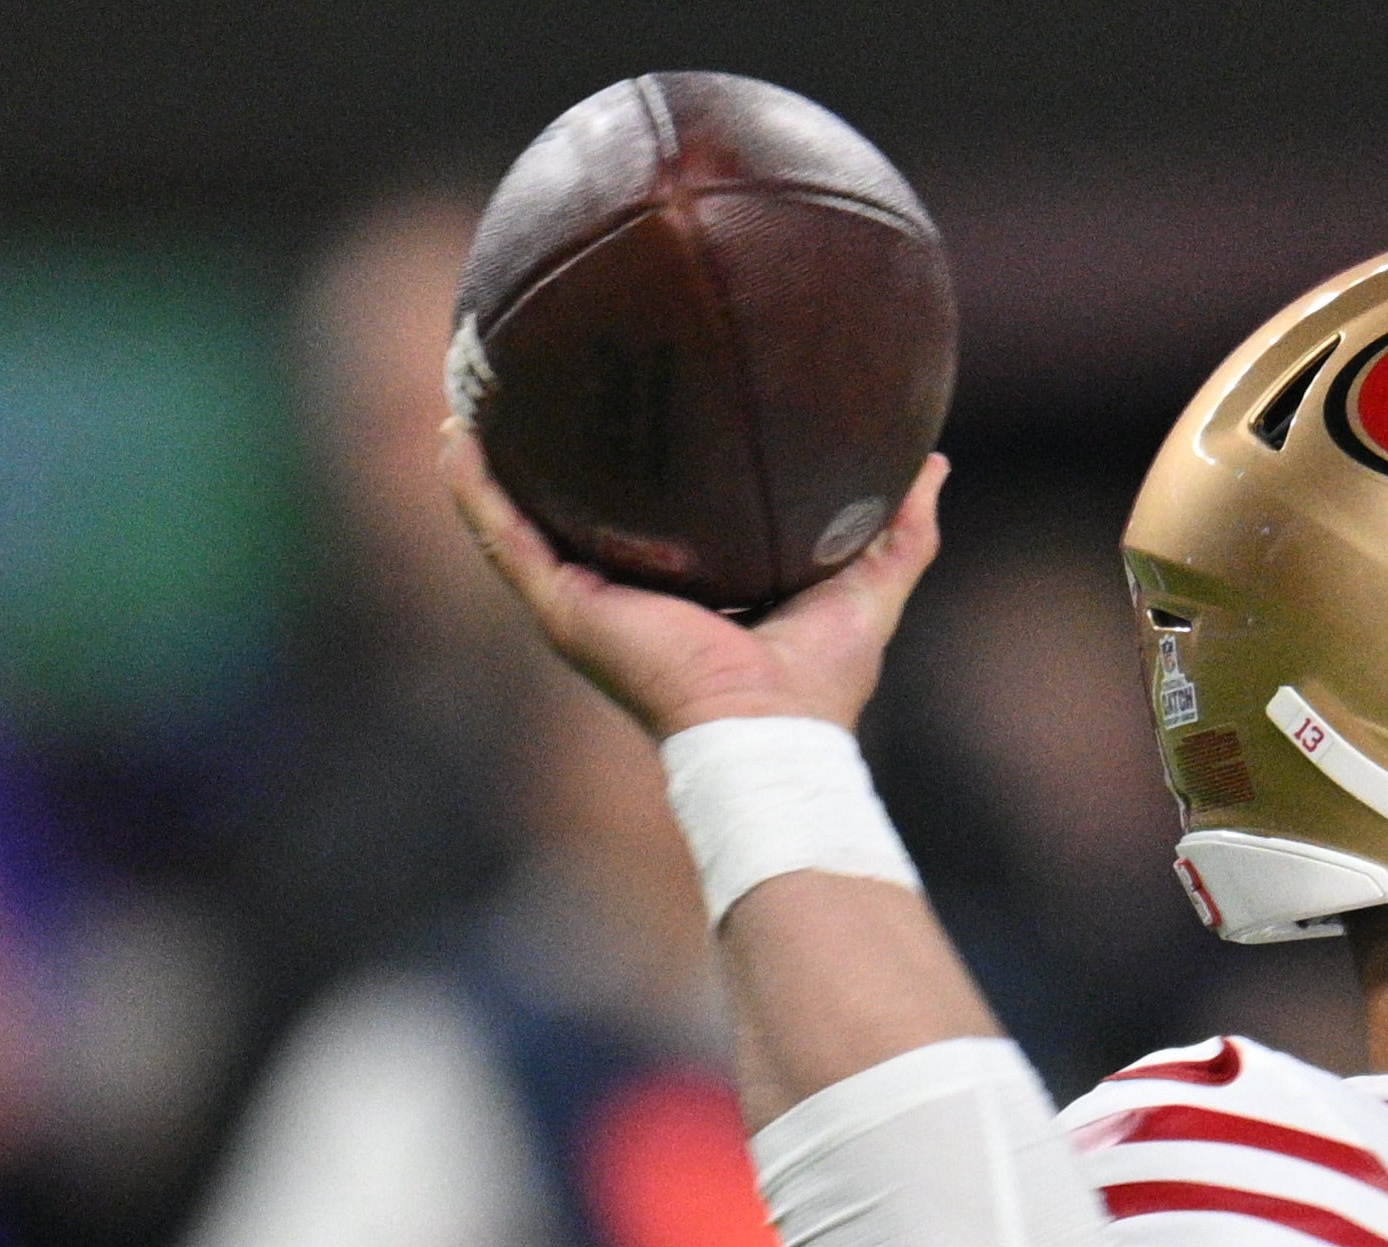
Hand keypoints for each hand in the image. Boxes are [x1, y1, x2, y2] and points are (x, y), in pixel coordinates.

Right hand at [439, 422, 943, 741]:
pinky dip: (473, 488)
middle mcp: (622, 594)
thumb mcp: (867, 583)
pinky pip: (503, 537)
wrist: (773, 732)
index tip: (619, 395)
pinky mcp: (563, 610)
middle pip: (567, 508)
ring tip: (466, 385)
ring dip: (485, 455)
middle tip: (525, 374)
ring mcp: (584, 602)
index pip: (641, 515)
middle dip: (541, 447)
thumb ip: (899, 529)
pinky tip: (454, 433)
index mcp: (679, 589)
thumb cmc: (819, 681)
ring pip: (516, 516)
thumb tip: (933, 462)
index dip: (625, 460)